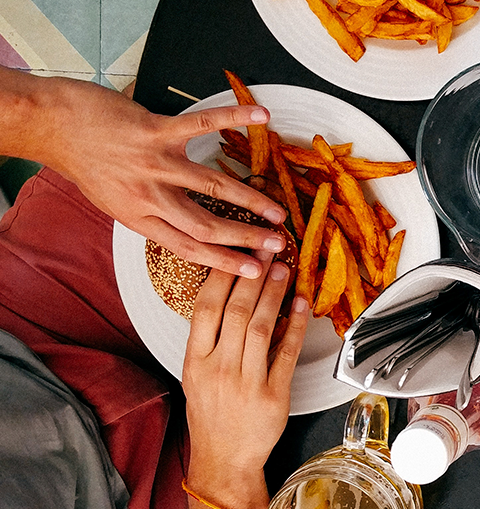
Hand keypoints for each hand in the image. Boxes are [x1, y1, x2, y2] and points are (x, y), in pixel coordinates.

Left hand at [5, 68, 287, 278]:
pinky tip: (261, 116)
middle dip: (247, 238)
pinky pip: (201, 125)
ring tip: (278, 211)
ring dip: (251, 200)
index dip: (225, 262)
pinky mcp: (155, 131)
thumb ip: (149, 213)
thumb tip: (184, 225)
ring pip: (212, 187)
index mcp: (139, 218)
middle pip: (207, 225)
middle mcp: (149, 195)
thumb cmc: (84, 162)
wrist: (52, 126)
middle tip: (278, 245)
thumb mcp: (113, 201)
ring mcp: (154, 163)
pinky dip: (234, 118)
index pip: (189, 248)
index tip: (254, 271)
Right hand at [182, 257, 307, 508]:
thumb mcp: (196, 375)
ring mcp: (247, 382)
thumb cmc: (211, 415)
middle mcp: (219, 369)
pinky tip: (302, 305)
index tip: (236, 252)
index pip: (205, 308)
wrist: (224, 459)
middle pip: (237, 312)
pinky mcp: (274, 395)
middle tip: (266, 249)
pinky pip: (287, 353)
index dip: (222, 276)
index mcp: (195, 361)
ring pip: (262, 327)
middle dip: (253, 276)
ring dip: (274, 294)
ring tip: (283, 269)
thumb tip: (230, 296)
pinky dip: (296, 326)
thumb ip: (209, 340)